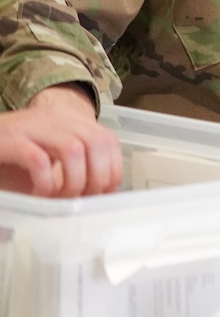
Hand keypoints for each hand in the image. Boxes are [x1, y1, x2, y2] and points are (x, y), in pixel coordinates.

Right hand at [0, 84, 119, 196]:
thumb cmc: (14, 157)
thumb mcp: (50, 156)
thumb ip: (76, 166)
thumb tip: (103, 193)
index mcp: (69, 119)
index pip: (108, 139)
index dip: (113, 169)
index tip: (104, 192)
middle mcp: (55, 118)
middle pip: (96, 143)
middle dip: (97, 178)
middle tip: (83, 199)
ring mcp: (32, 126)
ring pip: (73, 150)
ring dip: (73, 182)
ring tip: (60, 198)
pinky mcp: (10, 139)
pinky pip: (38, 160)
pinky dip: (45, 182)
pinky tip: (39, 193)